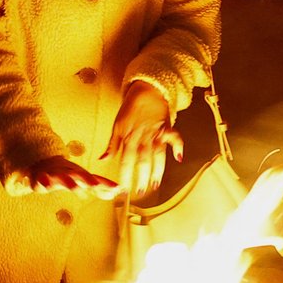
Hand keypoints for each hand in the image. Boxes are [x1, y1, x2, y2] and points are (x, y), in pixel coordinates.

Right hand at [27, 156, 120, 198]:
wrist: (44, 165)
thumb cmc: (67, 175)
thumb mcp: (83, 181)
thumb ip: (99, 189)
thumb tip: (115, 194)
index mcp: (80, 175)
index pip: (95, 179)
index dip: (106, 183)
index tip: (117, 188)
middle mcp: (70, 173)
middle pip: (80, 176)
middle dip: (88, 180)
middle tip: (95, 185)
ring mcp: (55, 174)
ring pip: (63, 178)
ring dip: (68, 182)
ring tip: (74, 187)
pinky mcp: (41, 178)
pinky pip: (42, 180)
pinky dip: (44, 181)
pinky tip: (46, 185)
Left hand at [101, 81, 181, 199]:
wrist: (146, 90)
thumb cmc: (130, 109)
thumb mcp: (117, 125)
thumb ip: (112, 144)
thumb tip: (102, 159)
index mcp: (129, 138)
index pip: (126, 160)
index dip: (125, 175)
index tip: (124, 188)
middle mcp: (143, 137)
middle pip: (142, 160)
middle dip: (142, 177)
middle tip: (141, 191)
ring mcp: (156, 133)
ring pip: (157, 154)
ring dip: (157, 170)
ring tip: (155, 184)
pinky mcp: (167, 127)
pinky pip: (175, 137)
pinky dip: (179, 146)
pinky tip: (179, 158)